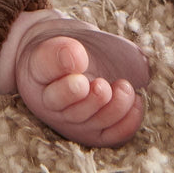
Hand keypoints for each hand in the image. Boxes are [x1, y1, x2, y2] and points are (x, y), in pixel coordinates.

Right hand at [0, 8, 148, 147]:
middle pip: (72, 111)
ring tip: (124, 87)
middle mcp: (52, 104)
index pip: (46, 71)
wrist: (66, 60)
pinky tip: (136, 102)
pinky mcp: (95, 131)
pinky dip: (128, 122)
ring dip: (114, 108)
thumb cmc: (64, 47)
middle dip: (92, 99)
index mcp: (37, 73)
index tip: (81, 58)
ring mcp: (74, 121)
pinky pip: (112, 135)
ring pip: (95, 124)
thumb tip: (78, 60)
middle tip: (102, 84)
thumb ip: (64, 48)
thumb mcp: (59, 37)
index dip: (62, 68)